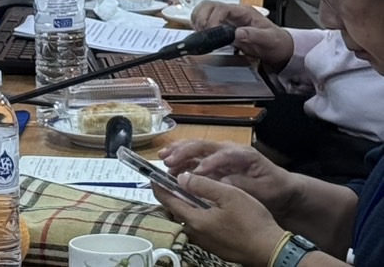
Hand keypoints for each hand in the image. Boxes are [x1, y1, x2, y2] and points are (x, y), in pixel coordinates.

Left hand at [153, 173, 285, 266]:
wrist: (272, 250)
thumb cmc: (251, 221)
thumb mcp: (229, 195)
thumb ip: (202, 185)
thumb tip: (180, 178)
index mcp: (194, 220)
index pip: (167, 200)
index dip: (158, 185)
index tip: (153, 174)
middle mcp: (195, 233)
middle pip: (176, 210)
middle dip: (173, 193)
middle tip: (176, 178)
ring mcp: (205, 242)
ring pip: (189, 218)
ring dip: (187, 204)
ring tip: (192, 189)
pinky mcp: (215, 246)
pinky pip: (200, 226)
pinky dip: (198, 213)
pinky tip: (209, 206)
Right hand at [156, 141, 296, 214]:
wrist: (281, 189)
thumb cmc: (275, 189)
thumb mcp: (265, 190)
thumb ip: (244, 185)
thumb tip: (223, 182)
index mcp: (243, 155)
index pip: (223, 155)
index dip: (209, 162)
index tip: (196, 173)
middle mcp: (228, 149)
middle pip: (203, 145)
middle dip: (185, 152)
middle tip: (169, 161)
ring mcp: (220, 154)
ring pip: (195, 147)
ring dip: (178, 151)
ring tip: (163, 158)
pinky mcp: (214, 161)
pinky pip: (194, 156)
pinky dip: (180, 158)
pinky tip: (169, 163)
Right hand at [189, 1, 292, 67]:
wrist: (278, 48)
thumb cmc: (275, 42)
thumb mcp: (269, 39)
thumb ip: (254, 35)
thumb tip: (237, 32)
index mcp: (243, 11)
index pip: (221, 7)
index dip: (213, 18)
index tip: (211, 31)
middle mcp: (233, 12)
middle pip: (208, 5)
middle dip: (201, 17)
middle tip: (202, 32)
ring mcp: (227, 18)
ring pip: (204, 10)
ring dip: (197, 20)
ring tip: (200, 33)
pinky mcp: (223, 26)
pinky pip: (206, 20)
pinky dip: (199, 25)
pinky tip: (201, 35)